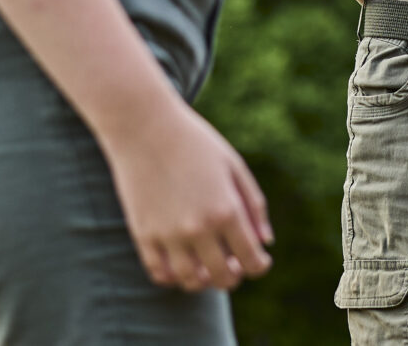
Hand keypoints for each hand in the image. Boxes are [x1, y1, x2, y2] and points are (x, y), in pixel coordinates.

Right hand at [102, 98, 273, 290]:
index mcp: (227, 210)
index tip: (258, 260)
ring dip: (204, 281)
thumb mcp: (234, 166)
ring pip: (191, 282)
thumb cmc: (194, 141)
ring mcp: (168, 234)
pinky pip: (159, 273)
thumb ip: (254, 205)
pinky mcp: (143, 234)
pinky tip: (180, 263)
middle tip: (233, 264)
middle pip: (223, 278)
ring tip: (206, 266)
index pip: (252, 261)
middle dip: (234, 276)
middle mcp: (199, 228)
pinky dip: (172, 277)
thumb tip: (264, 242)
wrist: (144, 126)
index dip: (260, 265)